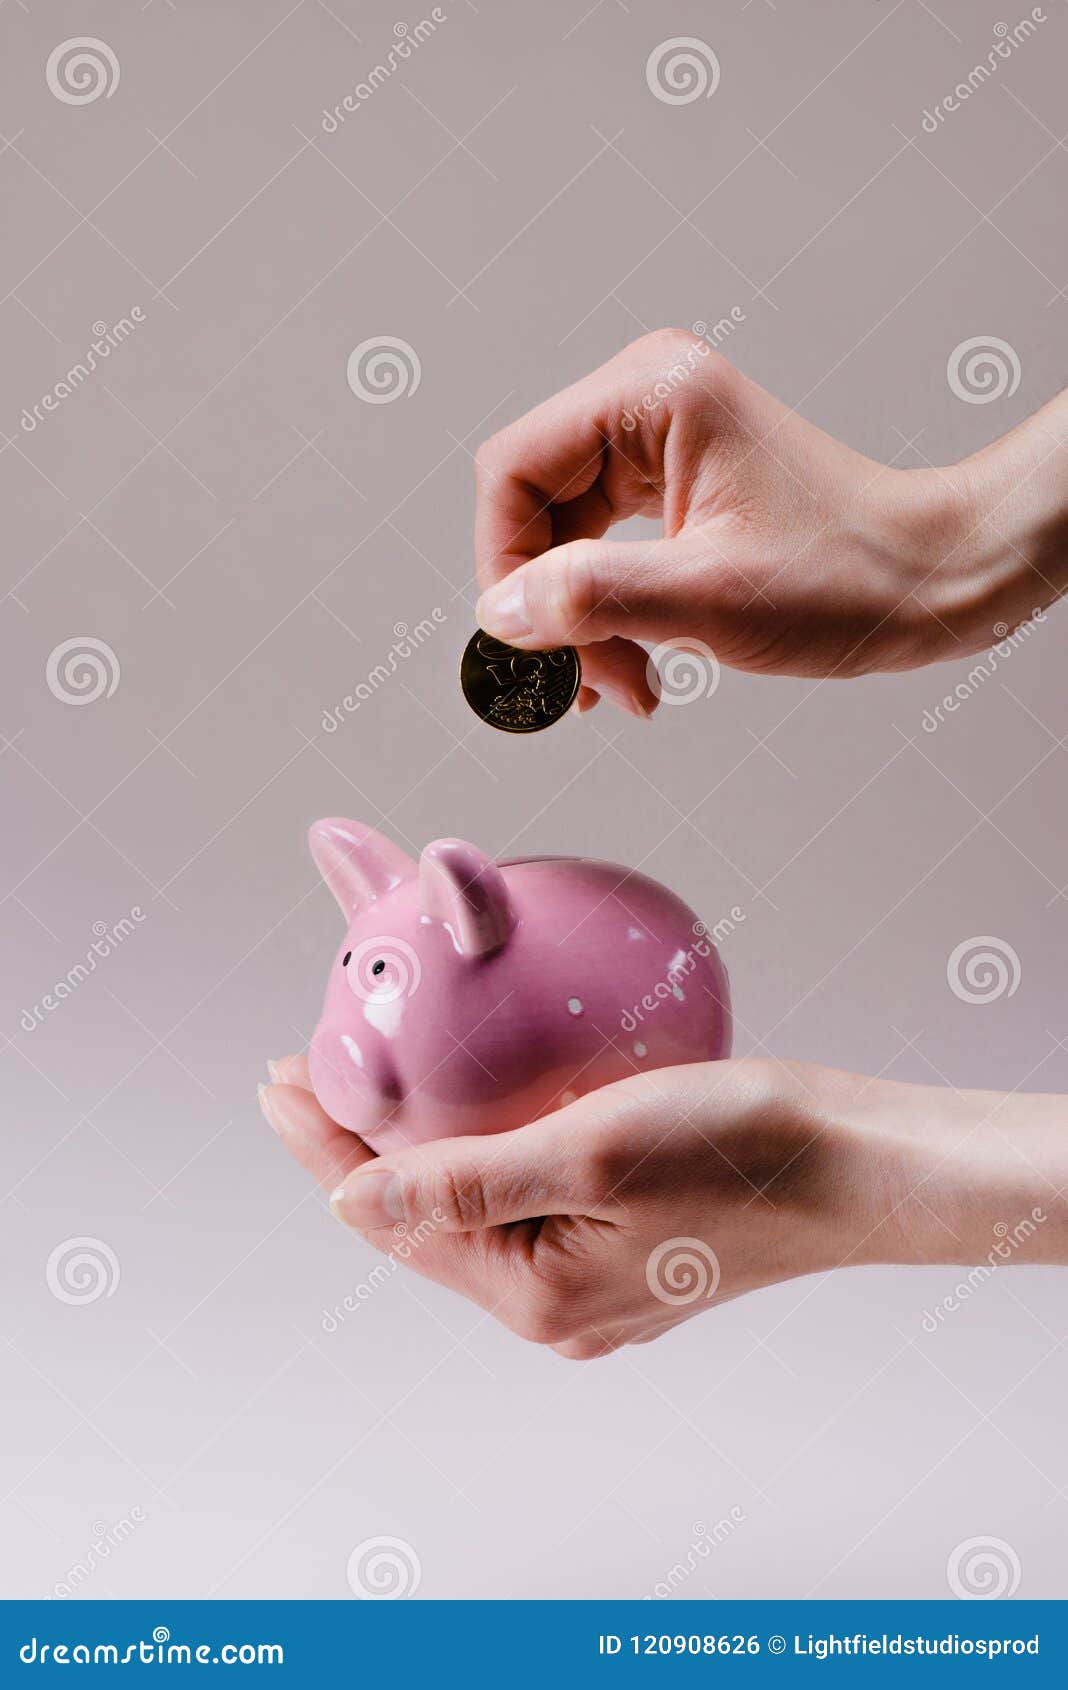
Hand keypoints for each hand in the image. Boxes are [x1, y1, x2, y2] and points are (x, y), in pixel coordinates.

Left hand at [258, 1056, 1065, 1358]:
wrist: (861, 1167)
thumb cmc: (741, 1150)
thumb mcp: (586, 1153)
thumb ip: (462, 1184)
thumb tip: (347, 1201)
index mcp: (537, 1297)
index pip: (393, 1220)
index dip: (326, 1144)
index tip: (277, 1075)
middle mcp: (560, 1307)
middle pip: (426, 1221)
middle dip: (362, 1144)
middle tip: (312, 1065)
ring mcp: (599, 1283)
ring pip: (476, 1209)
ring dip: (422, 1145)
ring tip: (378, 1079)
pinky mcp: (633, 1247)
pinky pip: (530, 1200)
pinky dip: (488, 1147)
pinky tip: (482, 1099)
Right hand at [472, 330, 1065, 714]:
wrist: (935, 580)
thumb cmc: (851, 576)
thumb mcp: (709, 598)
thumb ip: (592, 599)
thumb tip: (498, 613)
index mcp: (651, 396)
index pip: (514, 471)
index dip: (503, 565)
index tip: (526, 644)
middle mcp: (647, 404)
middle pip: (534, 509)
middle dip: (550, 607)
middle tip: (584, 683)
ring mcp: (661, 444)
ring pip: (565, 540)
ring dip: (580, 623)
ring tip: (621, 686)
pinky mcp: (677, 485)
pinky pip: (603, 552)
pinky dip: (607, 615)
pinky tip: (635, 666)